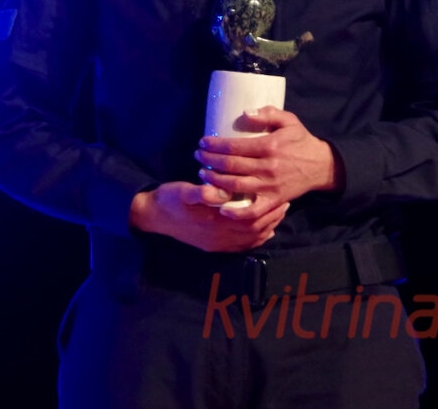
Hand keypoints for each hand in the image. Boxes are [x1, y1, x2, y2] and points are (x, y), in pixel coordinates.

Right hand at [128, 181, 288, 252]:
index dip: (267, 209)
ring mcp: (216, 244)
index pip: (250, 218)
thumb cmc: (169, 199)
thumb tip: (220, 193)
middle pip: (254, 230)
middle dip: (272, 217)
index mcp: (214, 221)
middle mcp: (218, 237)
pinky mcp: (213, 246)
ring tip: (278, 214)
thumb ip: (202, 193)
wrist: (152, 217)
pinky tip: (264, 232)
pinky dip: (256, 240)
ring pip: (250, 240)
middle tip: (285, 203)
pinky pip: (241, 247)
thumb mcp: (183, 191)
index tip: (279, 196)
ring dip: (267, 228)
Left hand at [195, 106, 342, 207]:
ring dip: (214, 180)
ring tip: (202, 173)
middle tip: (198, 155)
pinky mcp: (274, 200)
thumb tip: (245, 113)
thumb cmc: (300, 141)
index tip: (203, 142)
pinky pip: (253, 211)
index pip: (234, 146)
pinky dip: (236, 212)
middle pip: (230, 165)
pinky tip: (221, 207)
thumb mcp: (289, 120)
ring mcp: (270, 186)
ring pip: (235, 186)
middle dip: (209, 160)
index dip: (214, 145)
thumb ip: (268, 113)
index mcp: (270, 146)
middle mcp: (268, 167)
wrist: (321, 166)